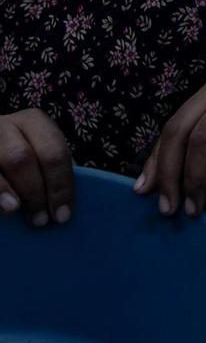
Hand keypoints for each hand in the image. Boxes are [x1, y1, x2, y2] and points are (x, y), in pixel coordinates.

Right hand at [0, 110, 72, 224]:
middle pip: (21, 157)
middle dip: (34, 191)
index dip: (60, 185)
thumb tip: (64, 204)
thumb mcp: (39, 157)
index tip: (62, 215)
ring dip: (4, 191)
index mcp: (33, 122)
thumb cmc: (23, 162)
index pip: (53, 151)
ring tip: (13, 210)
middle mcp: (5, 126)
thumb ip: (52, 173)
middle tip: (39, 220)